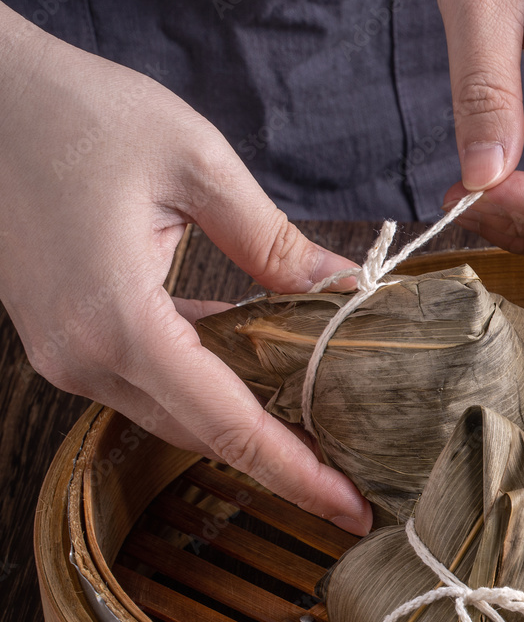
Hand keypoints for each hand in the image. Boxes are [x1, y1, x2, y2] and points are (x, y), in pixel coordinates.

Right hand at [0, 8, 370, 532]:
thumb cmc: (73, 110)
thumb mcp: (196, 163)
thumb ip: (273, 243)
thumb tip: (344, 294)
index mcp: (118, 324)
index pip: (230, 428)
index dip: (299, 475)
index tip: (354, 511)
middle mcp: (85, 359)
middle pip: (207, 435)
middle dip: (285, 462)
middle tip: (359, 479)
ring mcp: (67, 355)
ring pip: (180, 415)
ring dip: (249, 424)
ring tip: (325, 431)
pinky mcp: (66, 339)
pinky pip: (153, 382)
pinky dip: (211, 385)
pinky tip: (260, 368)